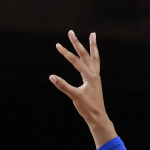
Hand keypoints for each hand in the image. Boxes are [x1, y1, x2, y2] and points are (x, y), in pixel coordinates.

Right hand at [49, 31, 116, 146]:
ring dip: (92, 46)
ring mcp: (95, 77)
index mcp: (90, 76)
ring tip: (92, 35)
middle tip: (70, 32)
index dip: (65, 53)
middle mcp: (94, 74)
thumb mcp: (74, 97)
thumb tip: (52, 77)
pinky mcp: (95, 81)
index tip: (57, 45)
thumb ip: (63, 86)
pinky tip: (90, 56)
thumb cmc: (87, 108)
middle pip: (85, 54)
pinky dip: (92, 57)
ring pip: (93, 57)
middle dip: (77, 43)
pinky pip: (94, 64)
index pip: (75, 61)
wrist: (98, 117)